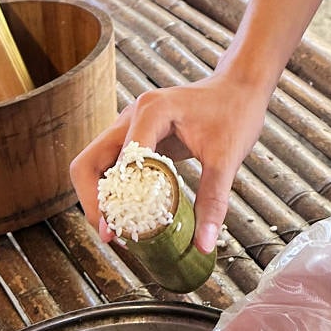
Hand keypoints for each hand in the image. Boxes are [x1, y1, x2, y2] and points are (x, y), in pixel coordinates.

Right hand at [70, 71, 269, 253]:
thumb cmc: (235, 111)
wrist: (241, 87)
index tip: (118, 231)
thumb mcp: (226, 158)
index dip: (113, 198)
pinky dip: (115, 189)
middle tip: (109, 233)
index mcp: (151, 112)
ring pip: (96, 164)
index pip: (119, 161)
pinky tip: (130, 212)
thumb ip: (212, 201)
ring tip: (116, 228)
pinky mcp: (138, 135)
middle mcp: (132, 116)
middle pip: (89, 162)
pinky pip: (113, 165)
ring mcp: (131, 124)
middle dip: (94, 200)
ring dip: (101, 196)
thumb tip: (204, 243)